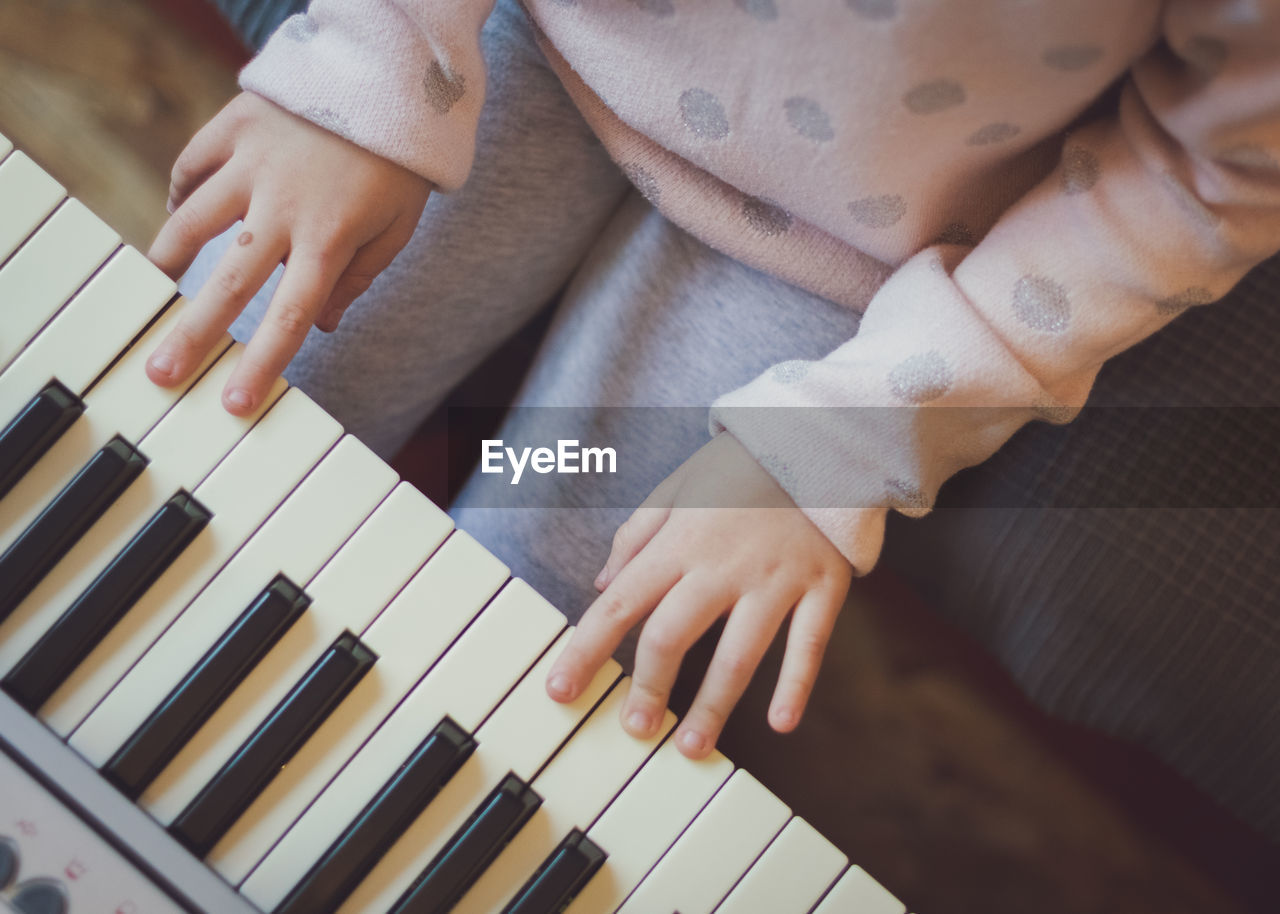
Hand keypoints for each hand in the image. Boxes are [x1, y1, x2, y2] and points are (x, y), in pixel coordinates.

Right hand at [145, 92, 431, 414]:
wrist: (391, 80)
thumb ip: (357, 278)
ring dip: (166, 259)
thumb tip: (321, 326)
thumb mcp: (395, 228)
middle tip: (160, 372)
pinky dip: (182, 191)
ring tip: (146, 291)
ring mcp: (253, 165)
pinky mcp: (236, 127)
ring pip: (194, 219)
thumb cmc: (397, 167)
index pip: (290, 318)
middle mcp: (283, 208)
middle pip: (229, 283)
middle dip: (192, 333)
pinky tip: (178, 213)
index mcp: (329, 240)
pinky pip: (194, 165)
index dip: (261, 364)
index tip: (235, 403)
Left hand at [546, 433, 852, 758]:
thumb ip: (636, 536)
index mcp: (680, 543)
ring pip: (739, 655)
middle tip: (635, 730)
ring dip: (712, 706)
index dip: (586, 650)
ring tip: (692, 746)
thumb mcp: (677, 487)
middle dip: (648, 689)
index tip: (561, 690)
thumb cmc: (740, 467)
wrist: (818, 436)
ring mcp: (775, 579)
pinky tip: (780, 723)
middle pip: (672, 637)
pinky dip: (796, 686)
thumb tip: (602, 585)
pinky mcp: (821, 586)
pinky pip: (808, 644)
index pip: (620, 605)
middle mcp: (722, 566)